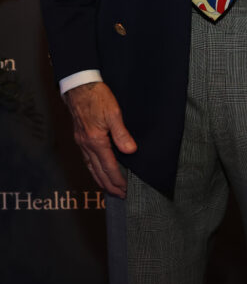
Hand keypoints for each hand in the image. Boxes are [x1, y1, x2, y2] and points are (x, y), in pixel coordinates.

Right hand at [64, 81, 136, 197]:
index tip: (126, 190)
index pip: (109, 167)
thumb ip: (121, 134)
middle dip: (110, 186)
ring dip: (100, 180)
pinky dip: (93, 169)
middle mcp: (87, 145)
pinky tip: (97, 171)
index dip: (118, 180)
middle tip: (120, 196)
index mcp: (96, 141)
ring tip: (109, 189)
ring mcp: (81, 142)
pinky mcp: (80, 138)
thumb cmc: (97, 97)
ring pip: (91, 167)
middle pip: (99, 172)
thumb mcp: (113, 113)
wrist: (79, 86)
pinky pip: (87, 160)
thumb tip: (131, 151)